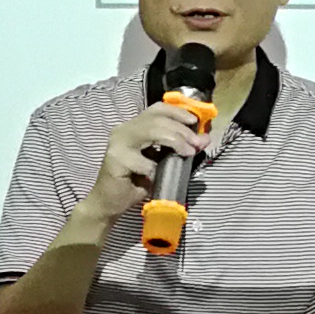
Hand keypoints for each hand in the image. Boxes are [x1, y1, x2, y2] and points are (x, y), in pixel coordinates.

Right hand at [79, 100, 210, 231]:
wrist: (109, 204)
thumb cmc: (136, 183)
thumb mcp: (163, 163)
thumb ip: (181, 148)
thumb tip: (205, 139)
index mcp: (134, 127)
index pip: (157, 109)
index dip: (178, 112)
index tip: (195, 121)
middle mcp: (124, 129)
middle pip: (157, 118)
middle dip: (181, 129)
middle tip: (196, 143)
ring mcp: (118, 143)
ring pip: (151, 130)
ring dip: (174, 140)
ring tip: (188, 152)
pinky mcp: (115, 159)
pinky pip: (144, 161)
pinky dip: (156, 168)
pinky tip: (157, 176)